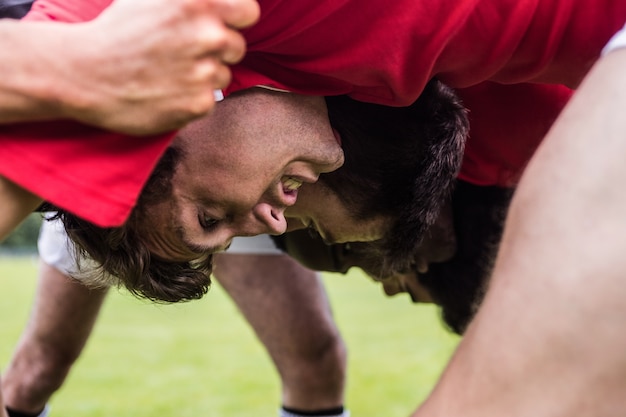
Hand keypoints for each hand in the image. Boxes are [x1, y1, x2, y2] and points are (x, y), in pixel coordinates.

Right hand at [61, 0, 259, 133]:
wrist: (84, 73)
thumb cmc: (117, 30)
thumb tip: (217, 4)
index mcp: (197, 3)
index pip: (248, 12)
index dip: (235, 20)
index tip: (221, 25)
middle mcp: (208, 36)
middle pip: (236, 46)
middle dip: (216, 49)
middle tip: (182, 51)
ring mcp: (204, 72)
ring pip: (222, 75)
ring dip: (202, 75)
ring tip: (167, 71)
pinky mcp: (198, 104)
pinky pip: (209, 100)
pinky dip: (191, 98)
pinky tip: (165, 90)